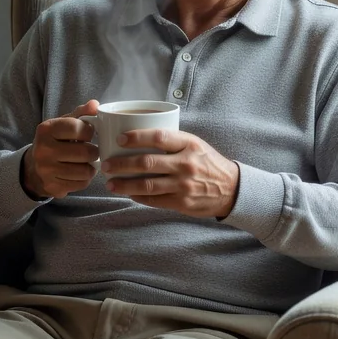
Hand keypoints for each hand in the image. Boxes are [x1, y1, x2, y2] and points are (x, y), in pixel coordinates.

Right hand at [22, 100, 99, 199]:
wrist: (33, 167)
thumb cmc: (54, 141)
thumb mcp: (63, 124)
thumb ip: (81, 113)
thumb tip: (95, 104)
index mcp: (46, 130)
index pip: (79, 128)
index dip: (90, 130)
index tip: (88, 132)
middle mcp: (43, 150)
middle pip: (85, 152)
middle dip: (94, 151)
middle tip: (91, 150)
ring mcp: (46, 171)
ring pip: (86, 171)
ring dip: (91, 166)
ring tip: (86, 162)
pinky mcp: (53, 187)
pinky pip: (81, 184)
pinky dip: (85, 178)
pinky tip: (79, 172)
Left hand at [101, 129, 239, 218]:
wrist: (231, 189)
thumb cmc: (208, 163)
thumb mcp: (196, 145)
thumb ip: (173, 141)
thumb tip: (139, 135)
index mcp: (190, 144)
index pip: (158, 137)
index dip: (136, 137)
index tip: (119, 139)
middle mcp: (186, 164)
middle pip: (147, 163)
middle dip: (121, 164)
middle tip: (106, 164)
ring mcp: (183, 185)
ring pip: (147, 185)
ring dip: (124, 184)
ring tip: (110, 183)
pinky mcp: (182, 203)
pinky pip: (154, 200)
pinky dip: (138, 196)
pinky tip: (127, 193)